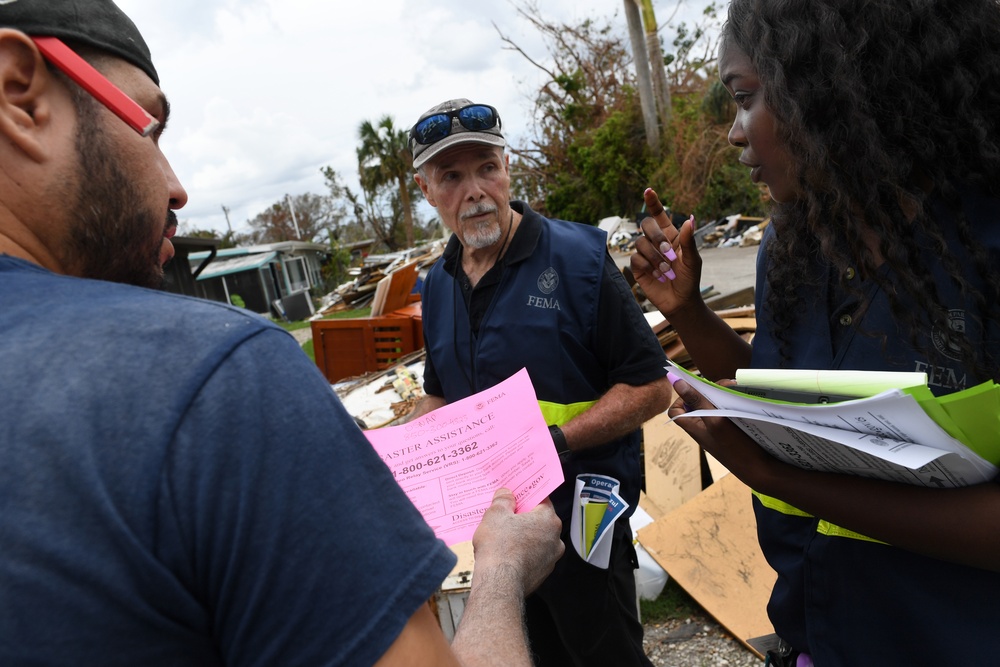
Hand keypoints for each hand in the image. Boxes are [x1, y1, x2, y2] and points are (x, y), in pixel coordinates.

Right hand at [472, 488, 563, 595]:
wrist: (499, 583)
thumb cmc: (499, 548)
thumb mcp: (495, 514)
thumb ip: (503, 500)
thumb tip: (506, 494)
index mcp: (549, 520)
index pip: (542, 500)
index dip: (527, 495)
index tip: (516, 495)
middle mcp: (555, 539)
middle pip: (539, 520)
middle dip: (523, 517)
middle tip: (505, 515)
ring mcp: (550, 559)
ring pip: (536, 540)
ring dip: (523, 536)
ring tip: (502, 536)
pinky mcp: (542, 574)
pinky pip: (533, 556)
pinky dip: (523, 553)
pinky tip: (506, 553)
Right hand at [630, 187, 703, 317]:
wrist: (680, 301)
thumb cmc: (689, 280)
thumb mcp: (693, 260)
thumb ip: (688, 241)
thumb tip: (690, 218)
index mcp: (671, 236)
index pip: (659, 215)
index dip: (653, 202)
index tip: (648, 190)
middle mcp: (656, 242)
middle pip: (646, 225)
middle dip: (656, 237)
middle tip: (669, 253)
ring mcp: (645, 254)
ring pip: (640, 243)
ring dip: (655, 257)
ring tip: (666, 271)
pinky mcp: (638, 267)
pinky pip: (636, 259)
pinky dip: (648, 267)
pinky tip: (657, 276)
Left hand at [667, 374, 774, 488]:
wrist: (761, 470)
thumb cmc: (736, 447)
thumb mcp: (715, 420)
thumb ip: (697, 401)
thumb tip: (676, 381)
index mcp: (694, 427)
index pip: (676, 411)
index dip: (681, 398)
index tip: (697, 389)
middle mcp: (703, 428)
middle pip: (697, 403)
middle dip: (709, 391)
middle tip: (728, 385)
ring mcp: (718, 430)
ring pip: (713, 406)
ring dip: (723, 395)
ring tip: (737, 389)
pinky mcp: (731, 431)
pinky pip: (726, 412)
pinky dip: (732, 403)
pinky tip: (743, 400)